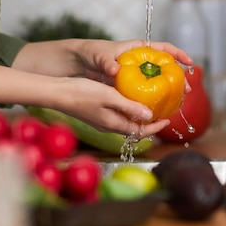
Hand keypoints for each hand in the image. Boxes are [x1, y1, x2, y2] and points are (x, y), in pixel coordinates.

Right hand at [48, 75, 171, 136]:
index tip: (167, 119)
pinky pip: (117, 115)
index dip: (155, 127)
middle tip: (162, 111)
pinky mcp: (96, 114)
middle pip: (134, 129)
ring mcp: (102, 120)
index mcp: (114, 124)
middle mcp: (109, 125)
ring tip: (149, 104)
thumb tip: (149, 115)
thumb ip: (130, 106)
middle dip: (149, 122)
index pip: (140, 132)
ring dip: (138, 116)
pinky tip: (129, 97)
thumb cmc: (82, 93)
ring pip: (126, 122)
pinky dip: (128, 110)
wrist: (58, 93)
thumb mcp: (110, 97)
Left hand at [76, 39, 192, 92]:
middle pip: (166, 67)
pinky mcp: (132, 84)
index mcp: (138, 48)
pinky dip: (155, 98)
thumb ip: (107, 63)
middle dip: (179, 77)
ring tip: (178, 102)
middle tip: (187, 90)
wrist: (81, 62)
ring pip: (158, 80)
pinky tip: (159, 108)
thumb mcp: (100, 56)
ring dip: (169, 90)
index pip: (164, 48)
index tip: (189, 62)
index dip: (178, 54)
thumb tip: (115, 70)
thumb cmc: (92, 53)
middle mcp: (141, 60)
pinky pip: (147, 90)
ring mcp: (138, 72)